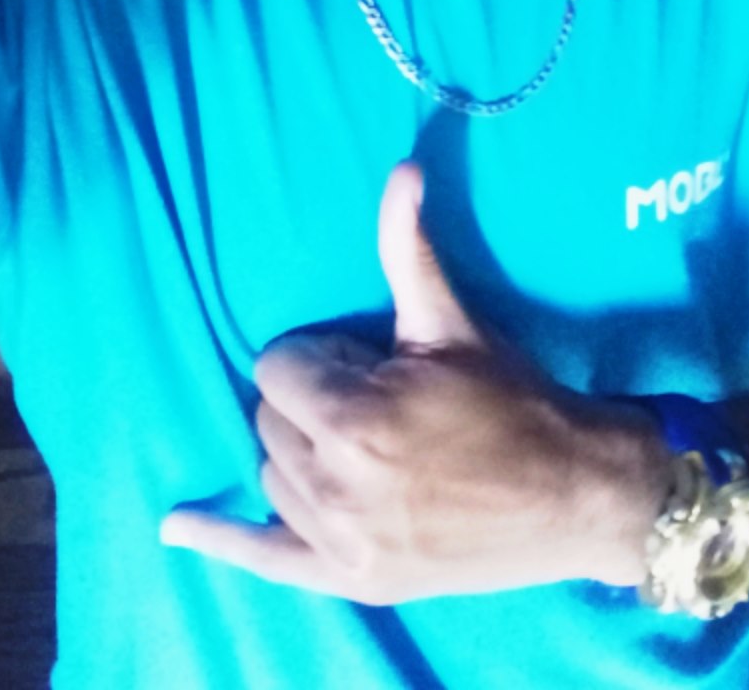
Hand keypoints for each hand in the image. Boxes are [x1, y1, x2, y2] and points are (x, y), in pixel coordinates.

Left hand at [160, 162, 671, 602]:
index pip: (279, 367)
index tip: (372, 361)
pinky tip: (176, 525)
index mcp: (356, 421)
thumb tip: (401, 169)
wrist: (572, 494)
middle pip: (270, 420)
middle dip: (313, 400)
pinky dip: (220, 540)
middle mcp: (337, 488)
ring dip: (302, 453)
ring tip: (366, 446)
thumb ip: (407, 249)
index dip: (324, 356)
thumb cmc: (512, 400)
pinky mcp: (352, 579)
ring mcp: (342, 543)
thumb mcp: (452, 322)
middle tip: (378, 400)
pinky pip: (264, 560)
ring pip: (272, 475)